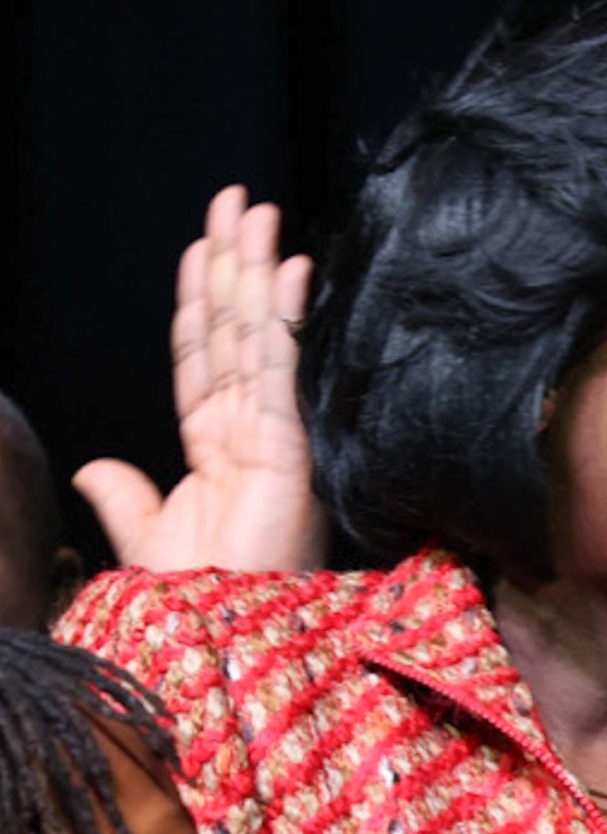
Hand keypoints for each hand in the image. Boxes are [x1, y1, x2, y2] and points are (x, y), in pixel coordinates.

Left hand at [74, 187, 326, 572]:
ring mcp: (270, 430)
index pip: (202, 352)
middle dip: (231, 261)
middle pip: (232, 327)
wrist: (219, 632)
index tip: (202, 246)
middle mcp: (246, 426)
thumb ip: (124, 496)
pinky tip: (286, 271)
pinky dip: (282, 317)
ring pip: (256, 333)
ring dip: (255, 268)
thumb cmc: (198, 595)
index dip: (198, 297)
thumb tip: (91, 468)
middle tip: (235, 201)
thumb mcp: (145, 534)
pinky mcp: (288, 442)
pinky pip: (280, 367)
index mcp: (213, 442)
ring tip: (256, 213)